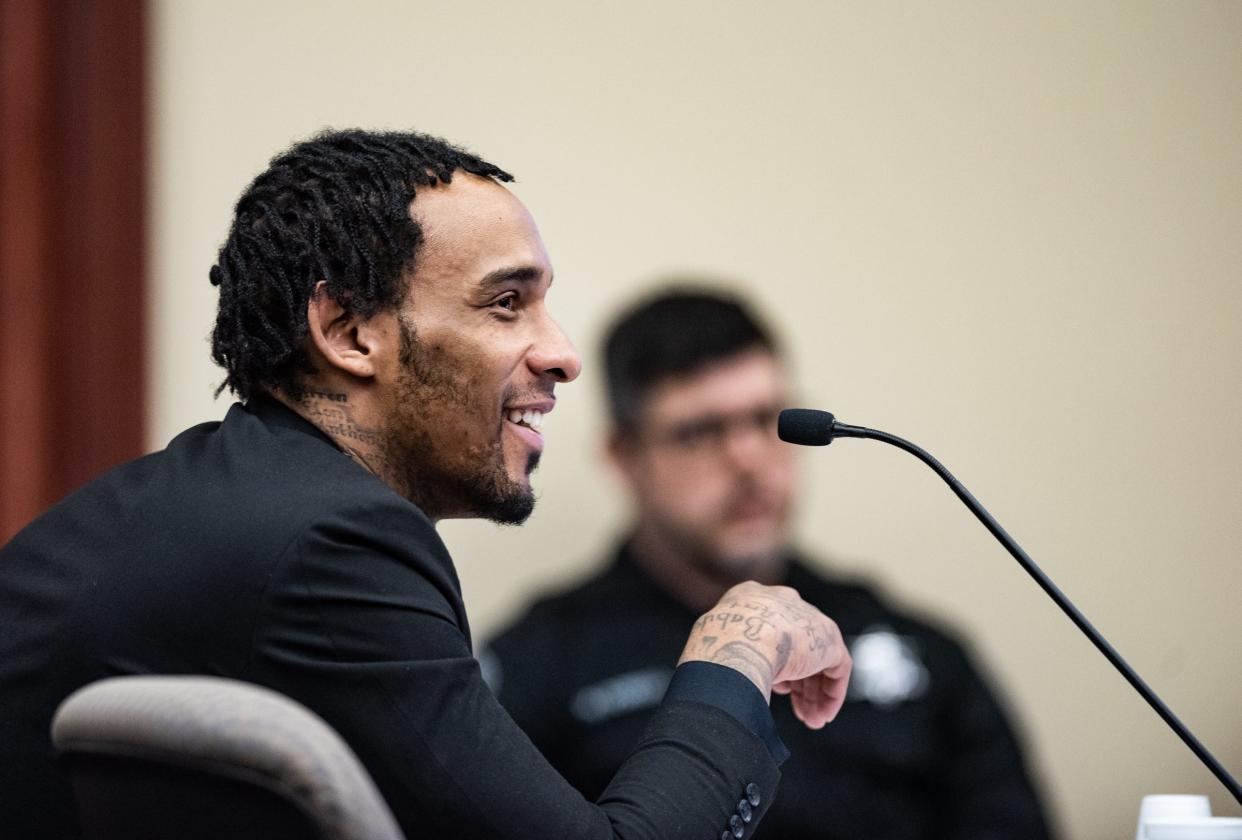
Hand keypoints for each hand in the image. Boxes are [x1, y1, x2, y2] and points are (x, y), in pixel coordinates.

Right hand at [678, 581, 851, 729]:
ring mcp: (806, 617)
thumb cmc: (715, 648)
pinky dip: (830, 693)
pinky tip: (822, 713)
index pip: (769, 630)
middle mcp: (781, 601)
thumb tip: (724, 687)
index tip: (775, 688)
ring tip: (811, 720)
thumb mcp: (716, 647)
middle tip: (798, 711)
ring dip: (814, 693)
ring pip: (817, 658)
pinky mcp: (827, 637)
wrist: (738, 640)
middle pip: (796, 645)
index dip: (773, 663)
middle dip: (798, 682)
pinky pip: (836, 667)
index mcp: (749, 598)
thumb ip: (729, 657)